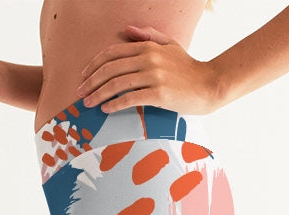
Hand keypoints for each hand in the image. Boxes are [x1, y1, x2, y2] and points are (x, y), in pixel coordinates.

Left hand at [76, 25, 219, 116]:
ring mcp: (153, 75)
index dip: (94, 64)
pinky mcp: (159, 93)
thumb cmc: (188, 68)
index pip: (112, 53)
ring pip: (117, 83)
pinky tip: (105, 109)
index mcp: (147, 47)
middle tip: (79, 92)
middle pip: (110, 68)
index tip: (84, 76)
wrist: (208, 85)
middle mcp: (148, 58)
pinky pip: (130, 98)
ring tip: (87, 103)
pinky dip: (115, 103)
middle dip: (91, 81)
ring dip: (98, 94)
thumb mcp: (169, 45)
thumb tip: (128, 30)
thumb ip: (149, 36)